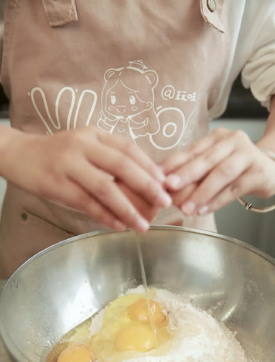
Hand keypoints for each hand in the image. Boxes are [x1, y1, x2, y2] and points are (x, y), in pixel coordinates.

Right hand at [1, 126, 170, 231]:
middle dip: (146, 186)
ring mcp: (68, 165)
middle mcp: (82, 146)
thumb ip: (108, 157)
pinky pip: (85, 203)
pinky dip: (104, 215)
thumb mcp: (84, 145)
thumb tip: (143, 180)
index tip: (166, 183)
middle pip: (121, 165)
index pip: (128, 148)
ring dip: (127, 208)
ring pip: (104, 187)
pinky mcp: (56, 185)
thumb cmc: (57, 154)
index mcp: (93, 134)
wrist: (18, 154)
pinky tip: (119, 225)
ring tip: (143, 224)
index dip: (149, 166)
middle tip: (164, 202)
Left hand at [162, 128, 274, 215]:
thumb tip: (161, 183)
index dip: (173, 163)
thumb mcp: (214, 163)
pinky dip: (217, 200)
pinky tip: (204, 210)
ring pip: (222, 173)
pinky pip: (234, 188)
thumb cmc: (236, 168)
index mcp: (216, 137)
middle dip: (185, 174)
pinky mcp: (258, 172)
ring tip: (186, 208)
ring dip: (202, 192)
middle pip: (206, 159)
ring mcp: (247, 155)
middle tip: (168, 187)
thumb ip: (193, 170)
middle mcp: (232, 141)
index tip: (157, 176)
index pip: (192, 150)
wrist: (270, 169)